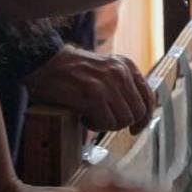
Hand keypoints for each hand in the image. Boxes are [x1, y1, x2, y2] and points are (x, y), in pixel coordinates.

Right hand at [22, 44, 156, 133]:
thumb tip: (137, 114)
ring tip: (91, 117)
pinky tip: (84, 117)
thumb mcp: (104, 70)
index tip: (136, 128)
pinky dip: (95, 126)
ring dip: (107, 125)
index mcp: (127, 66)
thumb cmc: (71, 71)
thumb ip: (122, 85)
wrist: (43, 62)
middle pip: (137, 112)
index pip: (148, 97)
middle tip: (105, 122)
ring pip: (123, 120)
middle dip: (122, 123)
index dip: (145, 117)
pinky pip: (106, 122)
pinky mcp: (93, 95)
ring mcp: (108, 84)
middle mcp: (121, 73)